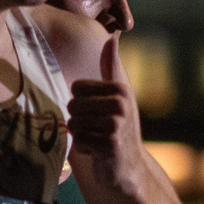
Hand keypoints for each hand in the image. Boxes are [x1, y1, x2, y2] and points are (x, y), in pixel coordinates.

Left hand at [67, 35, 146, 197]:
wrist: (130, 167)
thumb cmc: (120, 128)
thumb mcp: (120, 95)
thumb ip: (112, 66)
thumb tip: (112, 37)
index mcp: (120, 89)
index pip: (76, 88)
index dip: (81, 103)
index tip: (97, 113)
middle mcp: (120, 105)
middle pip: (73, 105)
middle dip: (80, 121)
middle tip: (97, 130)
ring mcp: (116, 126)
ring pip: (74, 124)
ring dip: (82, 135)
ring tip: (98, 140)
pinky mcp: (109, 146)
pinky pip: (79, 141)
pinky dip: (84, 149)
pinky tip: (98, 152)